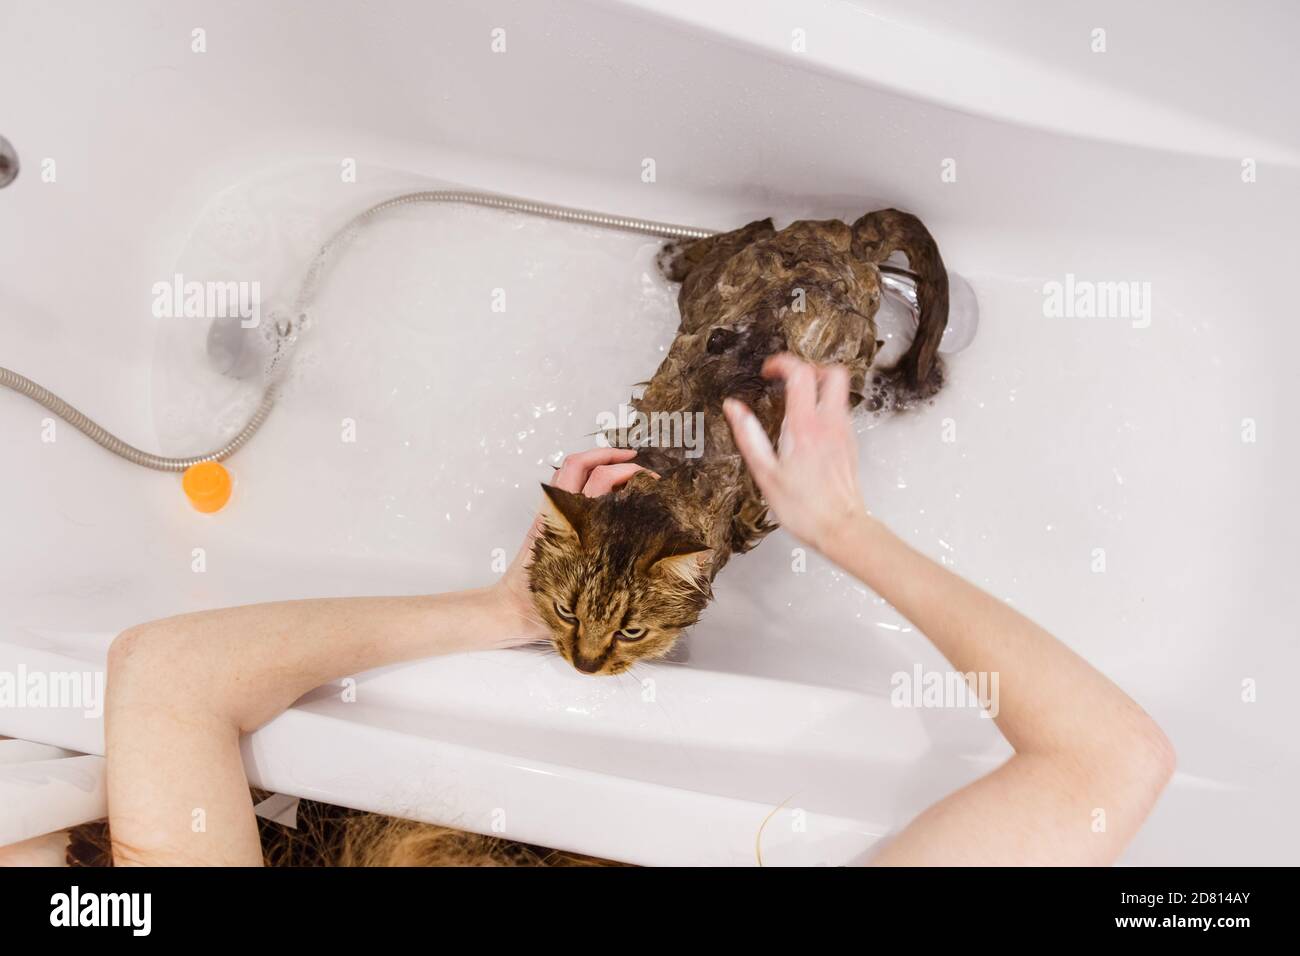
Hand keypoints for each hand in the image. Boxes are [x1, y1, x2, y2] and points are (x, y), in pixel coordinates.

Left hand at [494, 447, 654, 642]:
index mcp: (569, 526)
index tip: (651, 479)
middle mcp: (558, 514)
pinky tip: (606, 489)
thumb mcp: (582, 596)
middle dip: (614, 458)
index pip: (598, 480)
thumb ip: (618, 585)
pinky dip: (585, 477)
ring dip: (596, 461)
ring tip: (624, 465)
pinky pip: (565, 487)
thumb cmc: (537, 607)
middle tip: (641, 466)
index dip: (625, 471)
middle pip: (583, 465)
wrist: (506, 611)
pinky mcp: (548, 522)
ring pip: (570, 471)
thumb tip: (667, 575)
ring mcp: (550, 515)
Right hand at [723, 354, 868, 552]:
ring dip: (818, 388)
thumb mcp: (765, 473)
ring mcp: (844, 432)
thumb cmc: (804, 508)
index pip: (801, 373)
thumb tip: (734, 408)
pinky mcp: (850, 443)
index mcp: (805, 427)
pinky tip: (808, 429)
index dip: (782, 363)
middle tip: (789, 380)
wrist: (841, 528)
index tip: (769, 371)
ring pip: (839, 391)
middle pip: (833, 372)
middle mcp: (830, 423)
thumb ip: (748, 435)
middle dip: (810, 368)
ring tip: (795, 404)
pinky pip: (840, 411)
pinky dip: (824, 408)